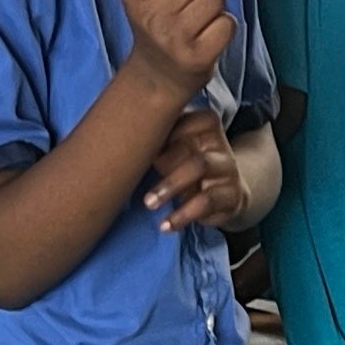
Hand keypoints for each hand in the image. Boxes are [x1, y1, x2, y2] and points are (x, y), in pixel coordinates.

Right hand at [120, 0, 233, 99]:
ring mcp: (175, 38)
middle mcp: (152, 16)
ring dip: (214, 5)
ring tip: (198, 20)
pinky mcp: (199, 56)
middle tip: (190, 1)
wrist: (156, 77)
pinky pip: (228, 22)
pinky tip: (208, 35)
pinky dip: (224, 26)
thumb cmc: (156, 24)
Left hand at [142, 104, 246, 232]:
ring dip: (170, 187)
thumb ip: (154, 139)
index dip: (155, 137)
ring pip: (198, 167)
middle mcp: (218, 142)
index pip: (178, 120)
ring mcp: (228, 168)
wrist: (223, 194)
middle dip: (161, 163)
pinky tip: (166, 224)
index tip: (133, 149)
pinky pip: (207, 202)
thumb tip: (111, 139)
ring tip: (149, 204)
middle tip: (135, 178)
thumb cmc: (186, 165)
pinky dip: (184, 215)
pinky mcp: (232, 194)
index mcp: (203, 122)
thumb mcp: (172, 149)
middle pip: (187, 145)